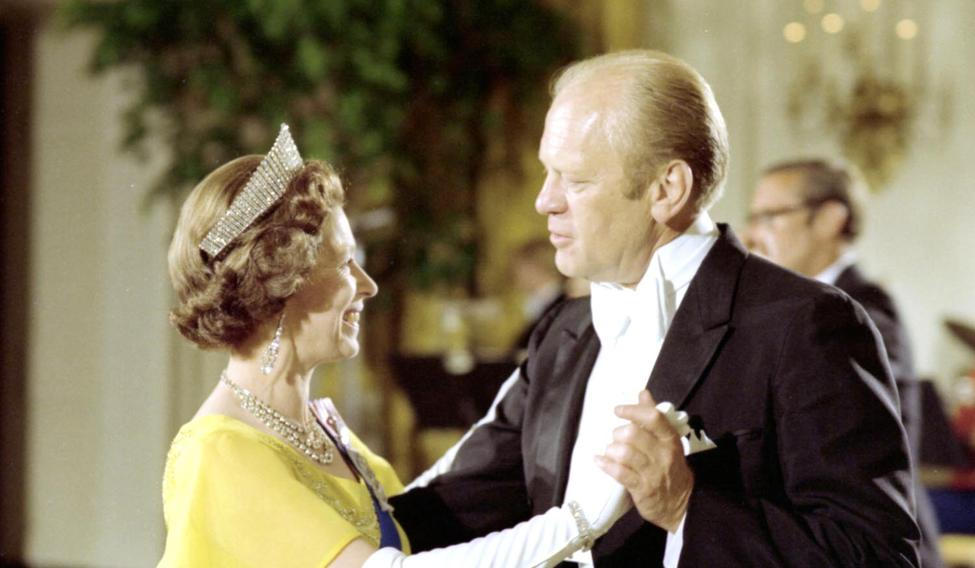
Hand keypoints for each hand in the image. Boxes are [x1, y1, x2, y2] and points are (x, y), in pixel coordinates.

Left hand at [595, 390, 693, 532]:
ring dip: (612, 450)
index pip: (653, 418)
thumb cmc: (670, 466)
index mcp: (670, 439)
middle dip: (618, 434)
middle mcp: (663, 454)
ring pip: (625, 453)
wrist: (681, 504)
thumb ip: (654, 418)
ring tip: (611, 452)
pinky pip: (619, 473)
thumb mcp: (667, 441)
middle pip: (633, 434)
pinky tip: (599, 460)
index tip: (618, 411)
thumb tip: (643, 393)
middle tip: (617, 439)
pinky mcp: (642, 489)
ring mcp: (653, 473)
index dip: (633, 411)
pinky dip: (605, 464)